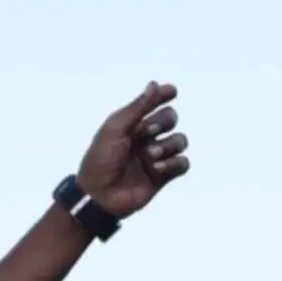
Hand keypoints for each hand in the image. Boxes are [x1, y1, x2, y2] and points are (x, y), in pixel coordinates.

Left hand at [77, 81, 189, 217]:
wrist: (99, 196)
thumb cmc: (101, 160)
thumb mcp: (116, 129)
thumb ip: (138, 107)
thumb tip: (154, 84)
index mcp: (131, 124)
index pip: (153, 103)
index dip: (163, 95)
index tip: (171, 91)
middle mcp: (145, 138)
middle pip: (170, 118)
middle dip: (164, 121)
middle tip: (148, 131)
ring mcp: (155, 157)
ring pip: (180, 140)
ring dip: (168, 145)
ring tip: (150, 156)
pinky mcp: (163, 176)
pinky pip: (183, 163)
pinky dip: (174, 163)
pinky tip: (157, 169)